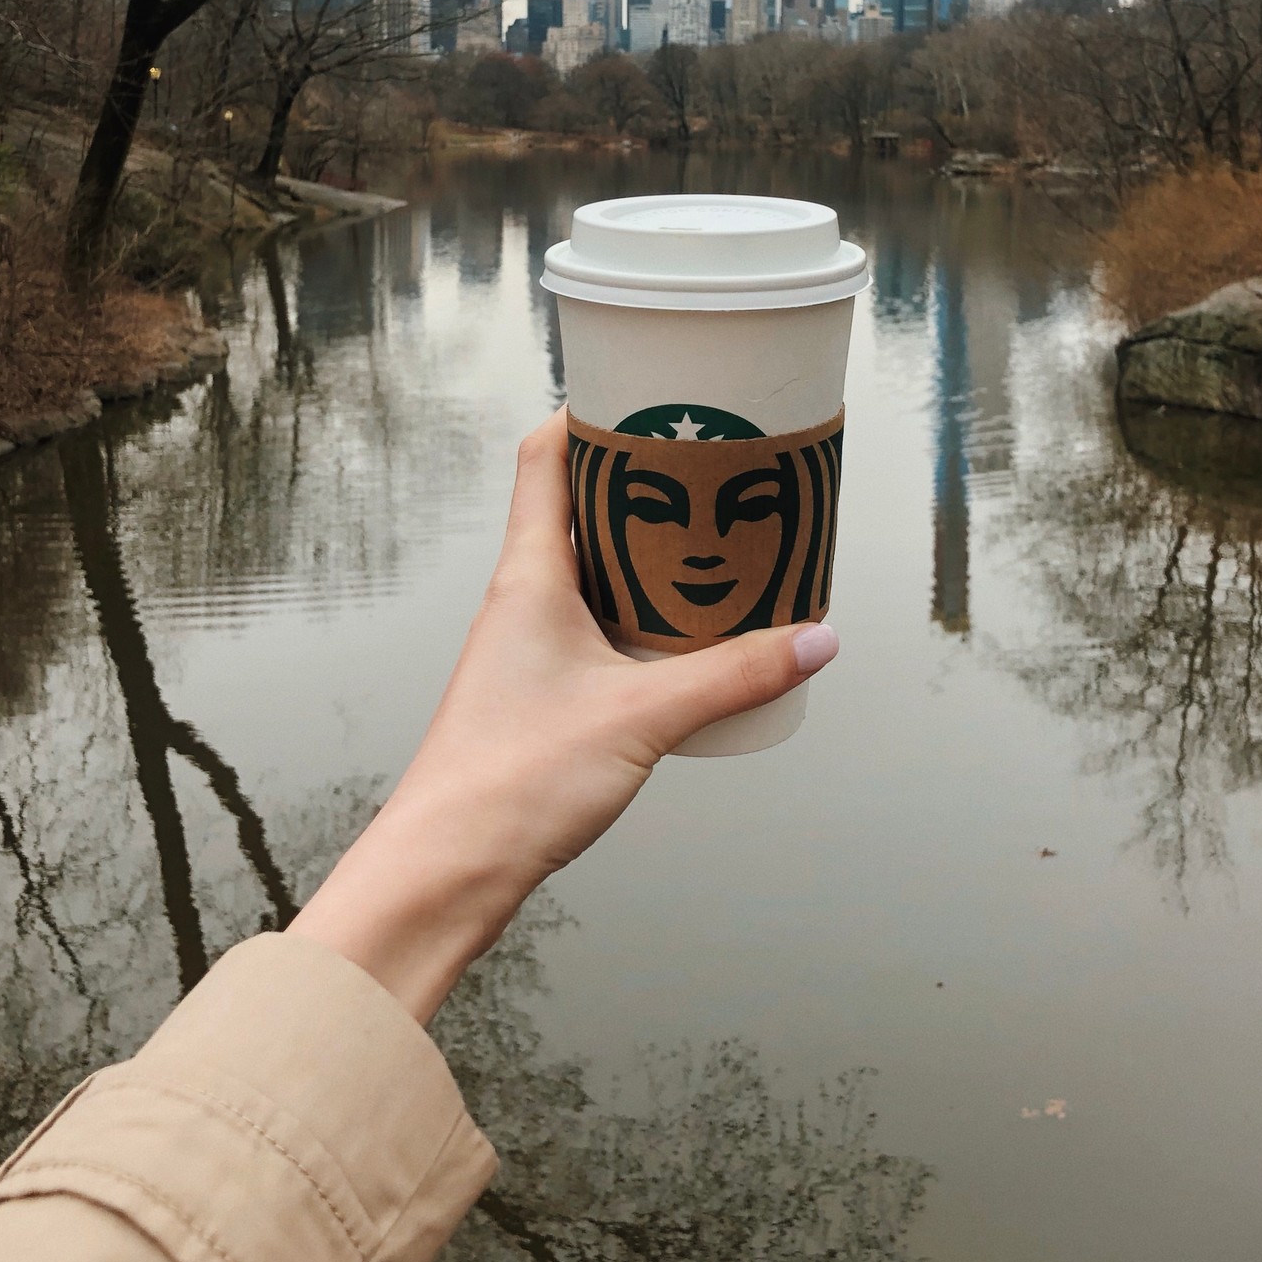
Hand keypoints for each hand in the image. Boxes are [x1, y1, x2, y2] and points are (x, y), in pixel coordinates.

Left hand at [289, 407, 837, 1021]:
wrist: (447, 871)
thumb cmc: (510, 783)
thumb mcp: (644, 716)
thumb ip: (735, 675)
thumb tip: (815, 637)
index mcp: (529, 575)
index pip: (544, 457)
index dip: (589, 412)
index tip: (648, 390)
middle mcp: (523, 598)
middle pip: (578, 505)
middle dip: (642, 480)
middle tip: (710, 465)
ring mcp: (529, 645)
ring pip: (592, 568)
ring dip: (647, 549)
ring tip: (718, 542)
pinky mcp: (542, 692)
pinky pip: (599, 623)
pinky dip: (644, 610)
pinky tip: (692, 634)